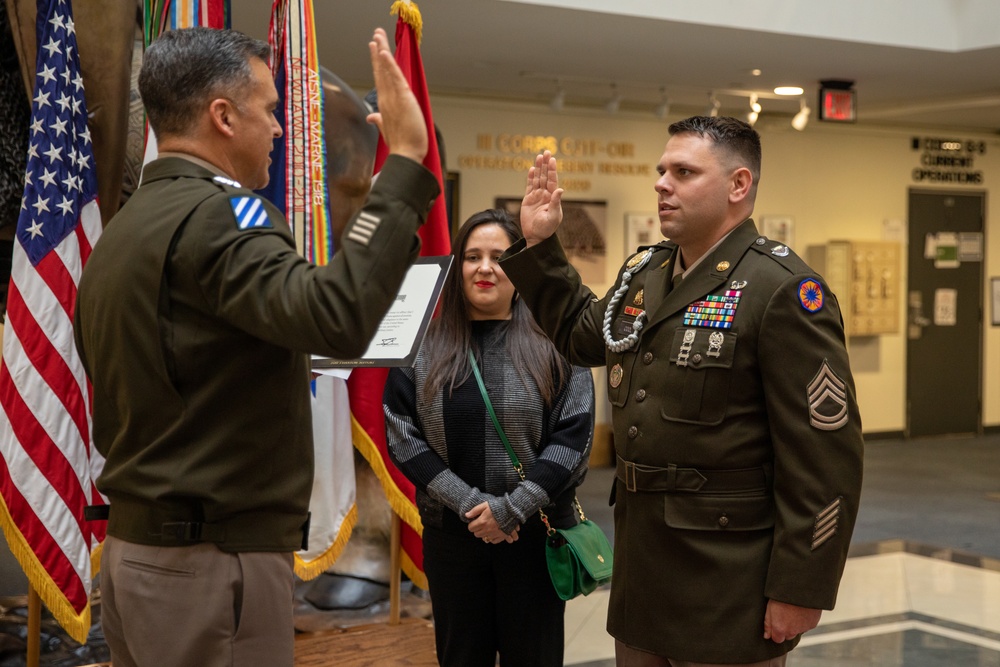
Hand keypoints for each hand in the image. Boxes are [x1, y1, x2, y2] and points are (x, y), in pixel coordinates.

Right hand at [366, 28, 427, 162]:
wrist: (405, 155)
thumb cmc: (400, 144)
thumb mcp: (388, 129)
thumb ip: (379, 120)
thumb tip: (371, 116)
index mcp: (384, 105)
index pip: (380, 79)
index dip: (377, 63)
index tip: (375, 48)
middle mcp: (386, 99)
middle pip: (380, 70)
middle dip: (378, 51)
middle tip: (375, 34)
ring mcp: (392, 98)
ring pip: (386, 70)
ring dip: (382, 51)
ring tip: (378, 36)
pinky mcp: (402, 99)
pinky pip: (394, 79)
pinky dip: (388, 65)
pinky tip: (383, 53)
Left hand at [465, 502, 518, 542]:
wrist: (511, 510)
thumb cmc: (497, 506)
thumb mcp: (485, 505)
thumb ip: (474, 510)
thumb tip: (466, 515)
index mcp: (482, 522)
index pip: (471, 528)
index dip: (472, 524)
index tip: (475, 521)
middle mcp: (487, 530)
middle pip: (476, 534)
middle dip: (477, 529)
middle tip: (481, 524)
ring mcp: (494, 534)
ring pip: (484, 538)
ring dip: (484, 534)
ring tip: (488, 527)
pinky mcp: (501, 536)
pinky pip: (494, 541)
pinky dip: (493, 538)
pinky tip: (493, 533)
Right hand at [520, 151, 563, 246]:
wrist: (536, 236)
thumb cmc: (546, 228)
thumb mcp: (553, 216)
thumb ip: (556, 203)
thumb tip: (560, 189)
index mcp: (552, 197)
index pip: (552, 180)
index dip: (552, 170)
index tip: (552, 159)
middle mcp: (545, 194)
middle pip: (545, 176)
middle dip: (546, 164)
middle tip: (546, 152)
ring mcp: (537, 196)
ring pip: (538, 179)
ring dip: (539, 168)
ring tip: (539, 156)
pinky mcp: (528, 200)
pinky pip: (530, 186)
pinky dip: (531, 177)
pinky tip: (532, 169)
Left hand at [763, 600, 821, 642]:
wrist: (800, 588)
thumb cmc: (782, 596)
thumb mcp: (770, 608)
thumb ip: (768, 624)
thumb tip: (767, 636)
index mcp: (780, 628)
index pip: (777, 639)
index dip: (776, 632)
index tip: (776, 623)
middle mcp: (792, 631)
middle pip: (788, 636)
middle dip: (786, 629)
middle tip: (785, 615)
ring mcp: (803, 628)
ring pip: (798, 630)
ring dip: (796, 624)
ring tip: (793, 609)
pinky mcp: (813, 623)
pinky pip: (807, 625)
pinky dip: (804, 620)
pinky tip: (801, 609)